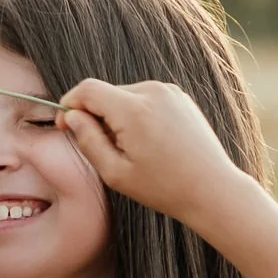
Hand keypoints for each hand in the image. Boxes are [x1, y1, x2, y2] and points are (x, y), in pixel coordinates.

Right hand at [57, 79, 237, 226]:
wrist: (212, 188)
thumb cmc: (164, 187)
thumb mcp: (116, 173)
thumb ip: (88, 141)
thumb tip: (72, 117)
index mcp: (134, 110)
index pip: (88, 89)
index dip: (70, 105)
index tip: (65, 126)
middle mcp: (153, 92)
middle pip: (106, 92)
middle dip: (95, 116)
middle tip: (104, 150)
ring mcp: (169, 92)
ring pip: (125, 95)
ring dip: (116, 116)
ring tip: (131, 150)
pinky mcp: (179, 97)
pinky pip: (145, 98)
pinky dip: (136, 115)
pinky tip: (149, 143)